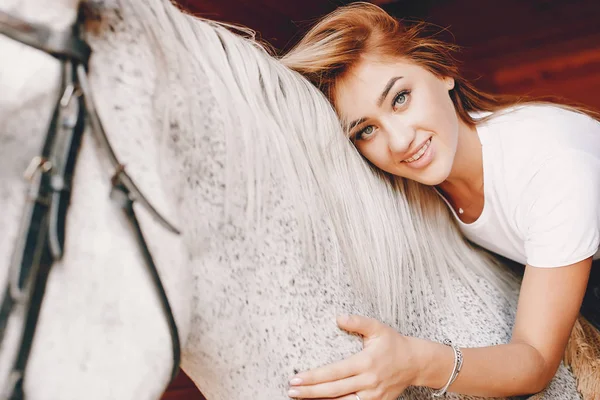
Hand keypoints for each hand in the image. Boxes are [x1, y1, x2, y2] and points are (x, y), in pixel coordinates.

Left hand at [287, 315, 420, 399]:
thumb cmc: (394, 343)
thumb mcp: (378, 328)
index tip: (296, 377)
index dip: (314, 377)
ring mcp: (373, 395)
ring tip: (301, 399)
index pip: (334, 372)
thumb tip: (339, 317)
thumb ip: (358, 322)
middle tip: (291, 391)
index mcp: (365, 362)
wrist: (416, 363)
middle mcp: (368, 381)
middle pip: (334, 390)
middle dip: (310, 392)